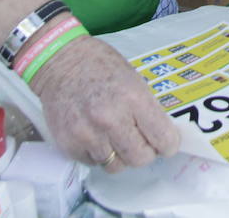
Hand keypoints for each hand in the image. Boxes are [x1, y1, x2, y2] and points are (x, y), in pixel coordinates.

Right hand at [29, 34, 179, 171]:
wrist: (59, 61)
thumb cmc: (99, 66)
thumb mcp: (134, 79)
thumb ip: (147, 109)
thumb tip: (162, 136)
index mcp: (133, 99)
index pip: (163, 138)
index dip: (168, 144)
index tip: (166, 144)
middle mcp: (110, 119)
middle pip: (140, 159)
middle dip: (145, 153)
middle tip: (140, 142)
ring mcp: (88, 134)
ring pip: (116, 166)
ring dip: (119, 155)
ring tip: (114, 136)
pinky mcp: (69, 144)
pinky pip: (92, 162)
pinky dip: (97, 154)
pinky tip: (95, 135)